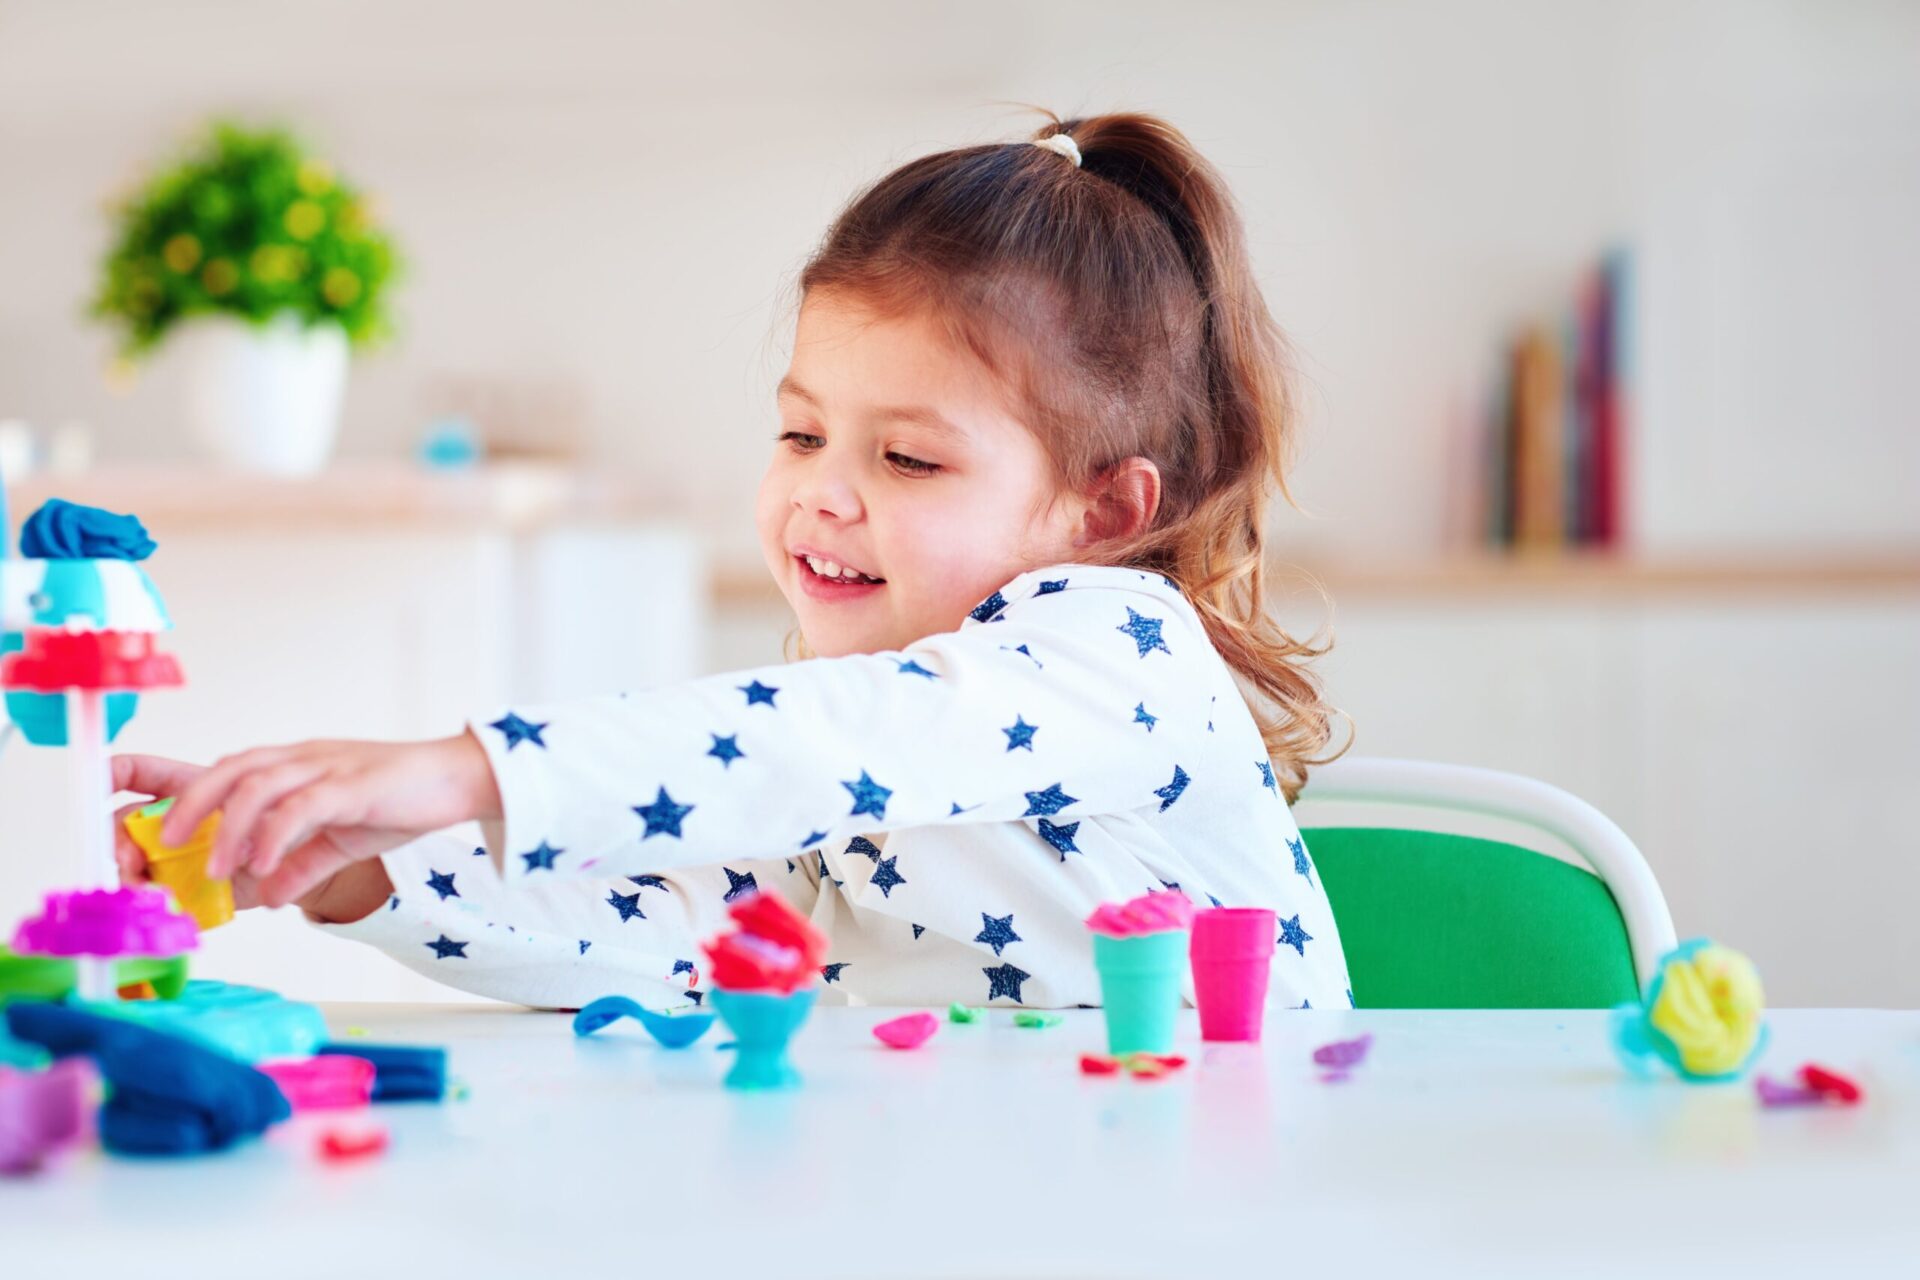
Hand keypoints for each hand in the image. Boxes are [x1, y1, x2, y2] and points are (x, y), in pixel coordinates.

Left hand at [112, 754, 403, 918]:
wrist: (462, 780)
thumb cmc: (404, 802)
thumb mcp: (342, 839)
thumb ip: (301, 864)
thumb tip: (268, 896)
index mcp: (297, 767)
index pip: (229, 769)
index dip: (185, 788)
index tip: (155, 823)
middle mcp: (304, 759)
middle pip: (230, 769)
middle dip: (190, 804)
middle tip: (166, 843)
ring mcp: (328, 767)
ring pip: (258, 784)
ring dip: (227, 826)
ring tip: (215, 867)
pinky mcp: (354, 785)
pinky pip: (302, 806)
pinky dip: (275, 835)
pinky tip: (264, 865)